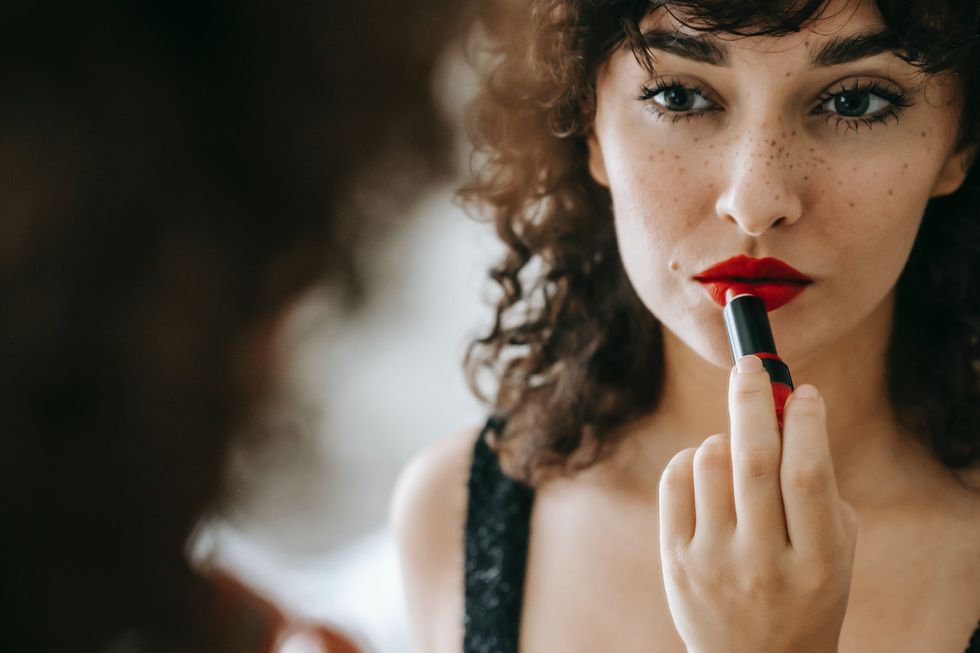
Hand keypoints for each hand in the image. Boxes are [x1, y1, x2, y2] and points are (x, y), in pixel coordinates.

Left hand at [658, 355, 857, 652]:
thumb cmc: (803, 592)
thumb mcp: (831, 554)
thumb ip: (817, 489)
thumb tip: (787, 410)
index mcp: (816, 563)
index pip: (809, 475)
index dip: (806, 423)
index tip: (803, 390)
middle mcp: (762, 563)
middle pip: (753, 459)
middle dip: (752, 400)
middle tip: (751, 364)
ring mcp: (712, 562)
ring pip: (709, 463)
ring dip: (724, 436)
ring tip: (737, 447)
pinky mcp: (674, 560)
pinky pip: (674, 482)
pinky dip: (690, 459)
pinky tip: (705, 465)